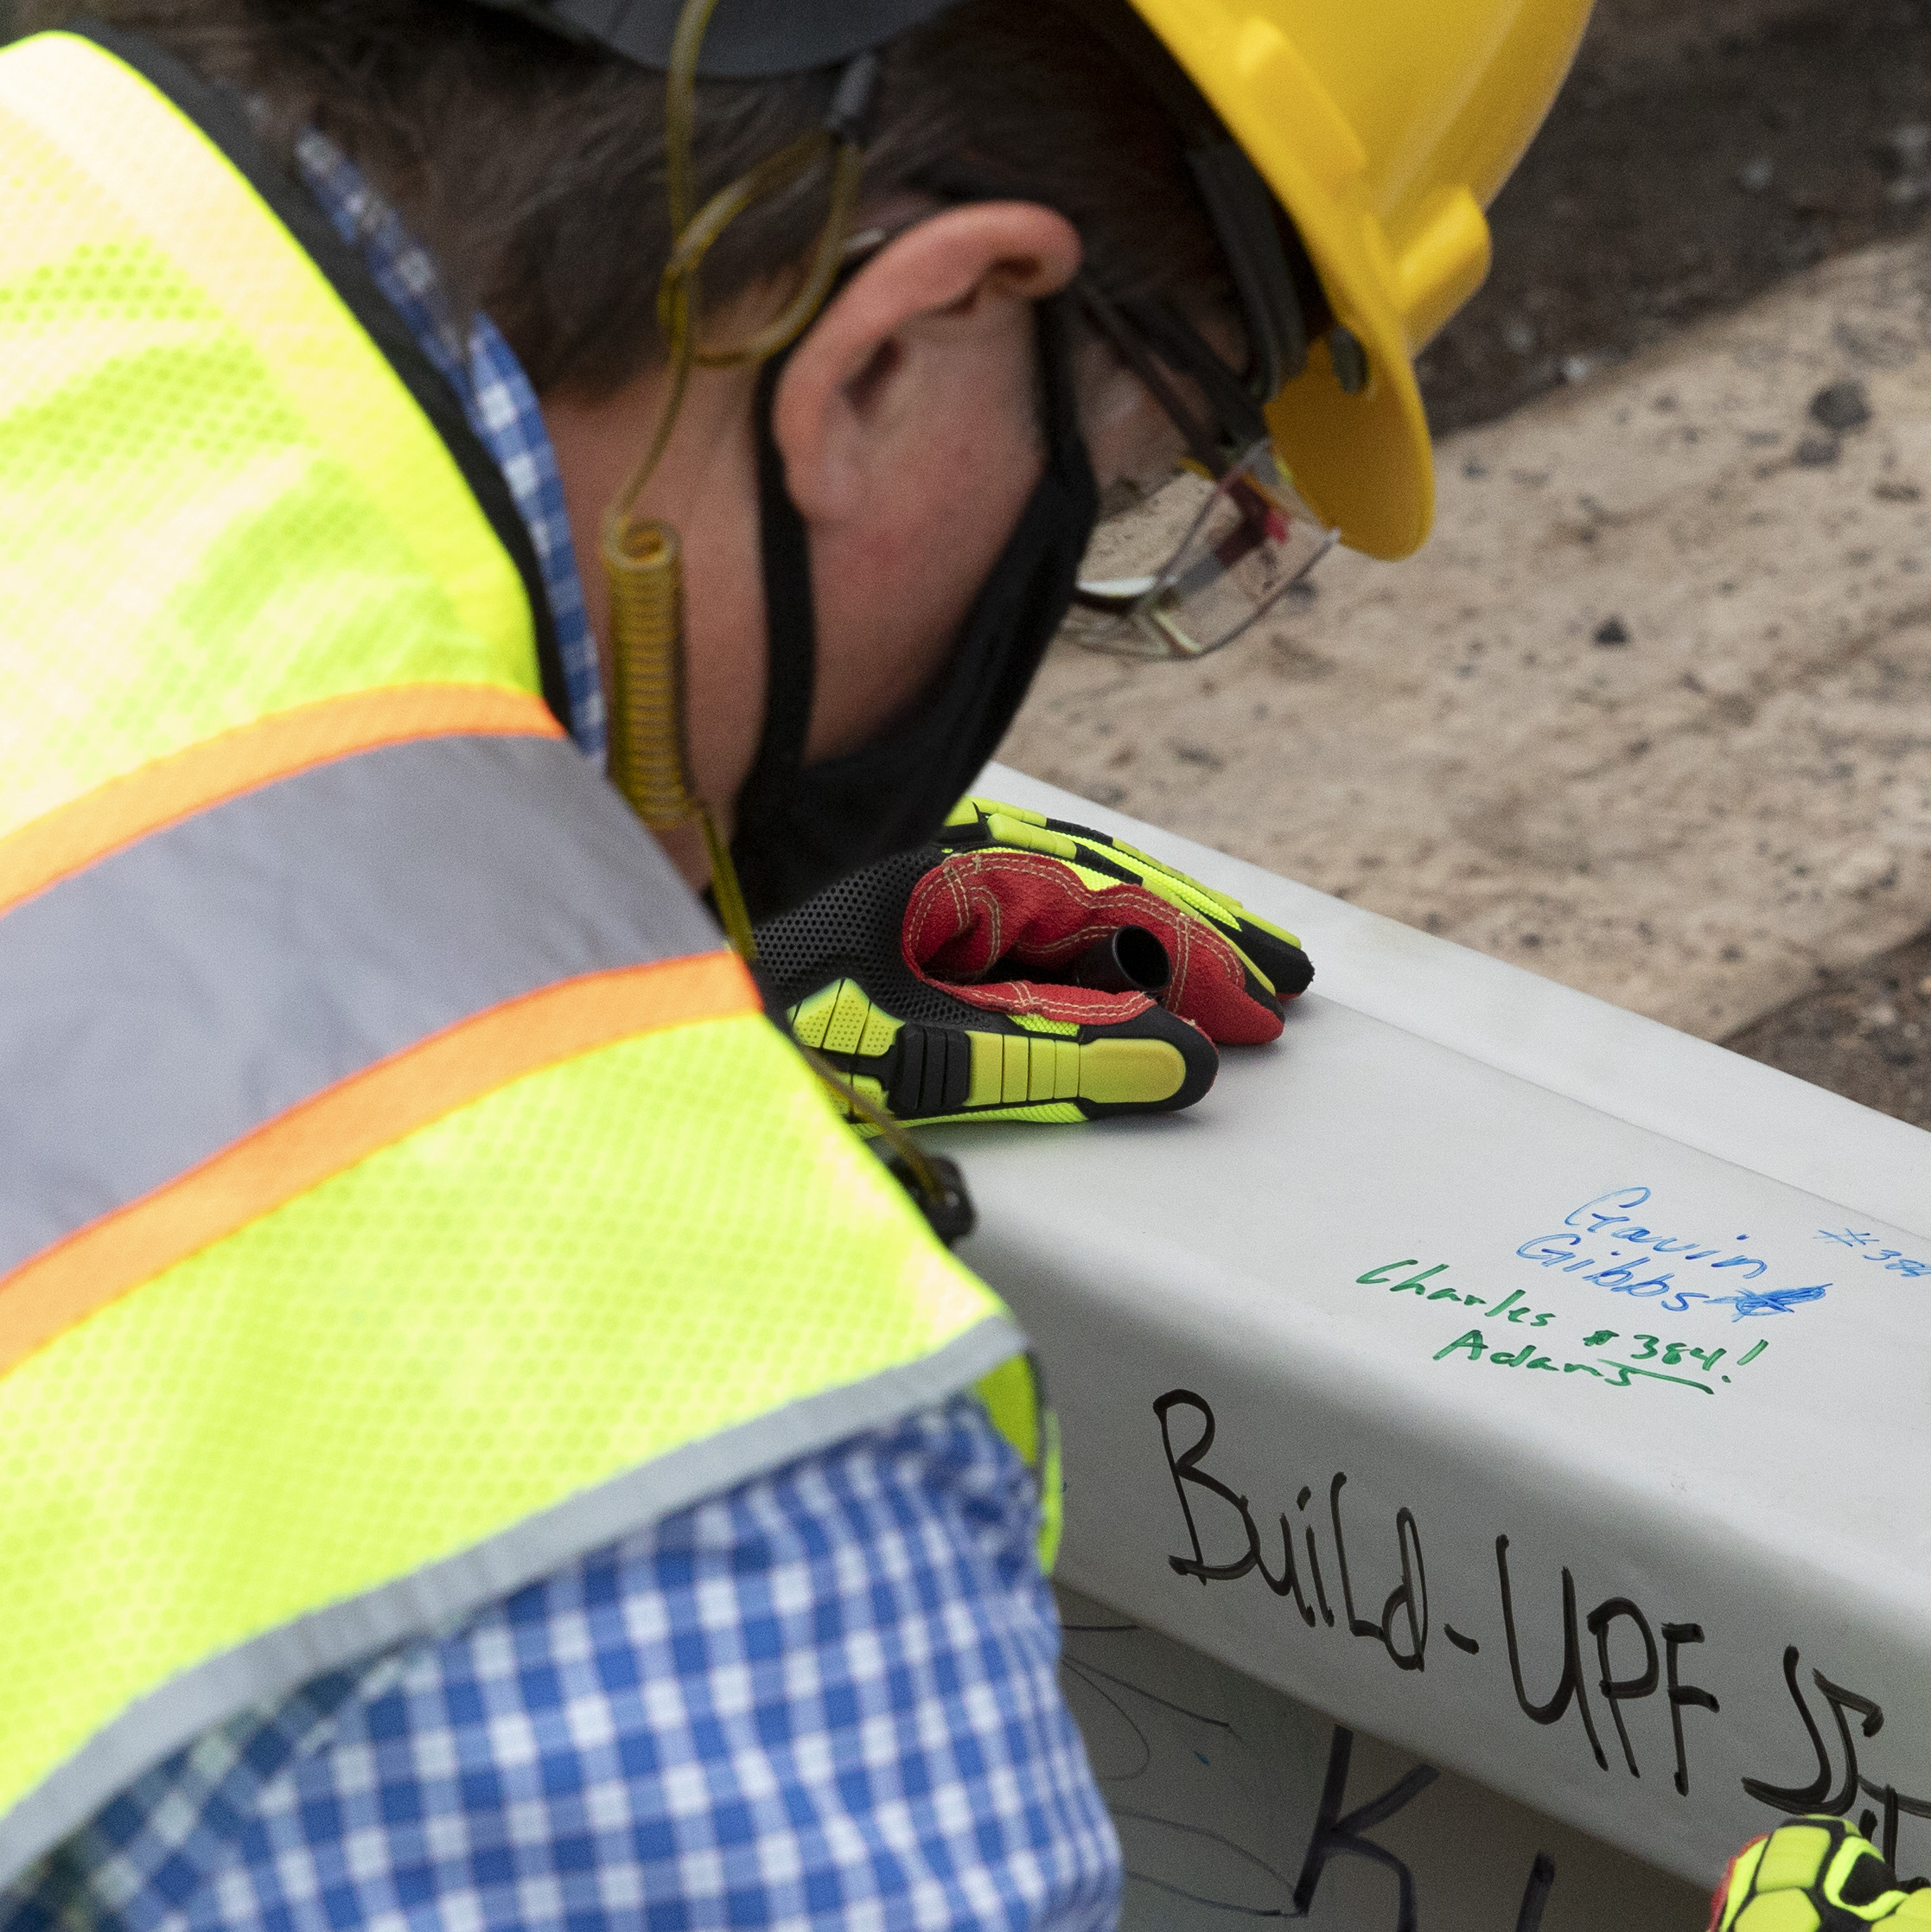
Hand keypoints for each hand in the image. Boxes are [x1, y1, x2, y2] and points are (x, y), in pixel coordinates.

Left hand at [749, 805, 1315, 1127]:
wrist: (643, 1047)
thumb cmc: (766, 1044)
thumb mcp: (915, 1060)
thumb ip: (1052, 1060)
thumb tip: (1183, 1060)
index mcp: (946, 881)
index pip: (1109, 911)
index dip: (1198, 964)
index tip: (1264, 1018)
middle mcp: (941, 871)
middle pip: (1104, 889)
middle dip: (1202, 939)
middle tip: (1287, 992)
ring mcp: (922, 897)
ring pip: (1071, 898)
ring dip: (1160, 934)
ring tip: (1242, 971)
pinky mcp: (902, 933)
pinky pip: (1026, 919)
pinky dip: (1098, 941)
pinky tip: (1130, 963)